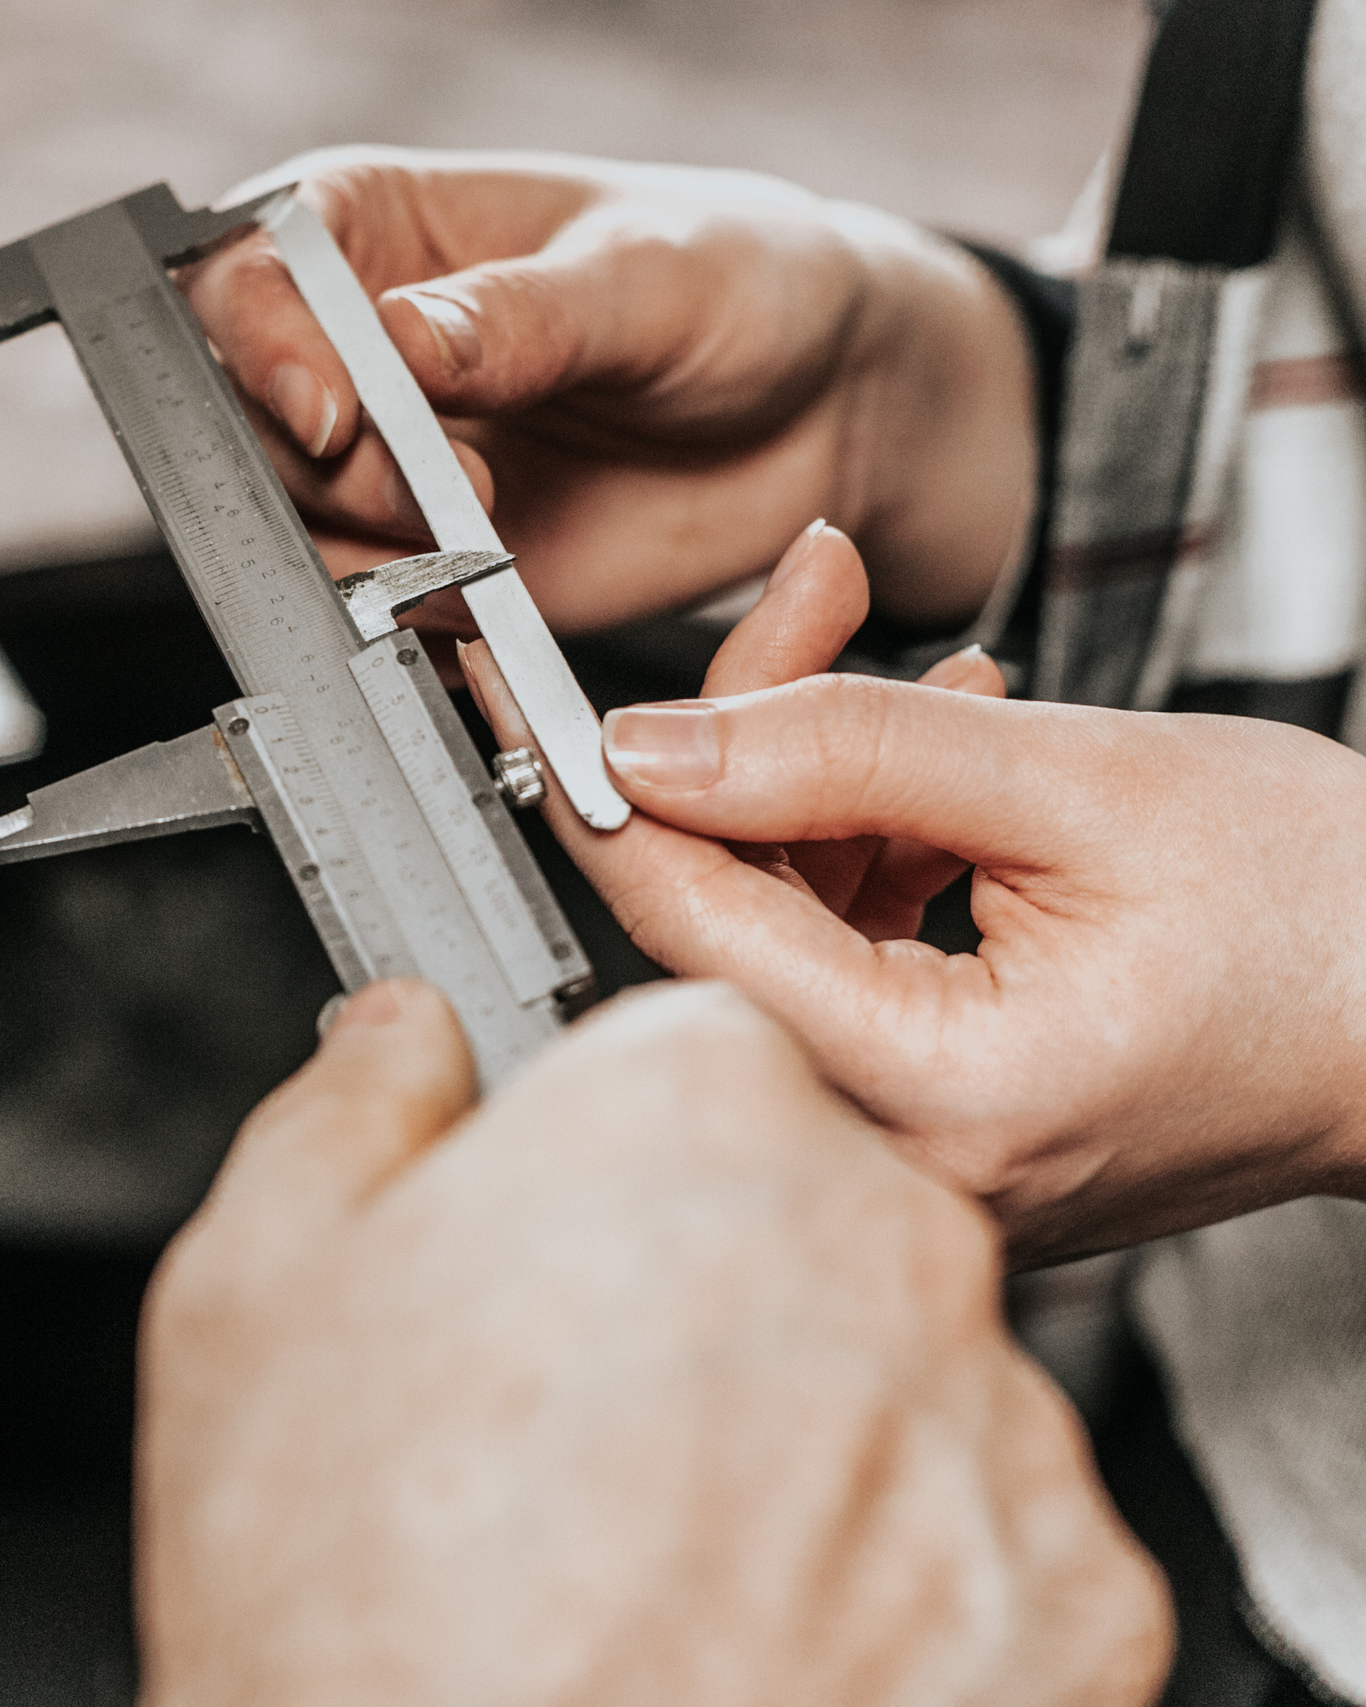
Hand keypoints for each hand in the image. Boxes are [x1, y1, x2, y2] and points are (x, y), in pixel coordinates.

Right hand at [138, 978, 1166, 1706]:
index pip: (686, 1054)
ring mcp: (996, 1434)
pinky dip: (890, 1583)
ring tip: (641, 1548)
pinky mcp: (1077, 1608)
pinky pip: (981, 1540)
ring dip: (799, 1437)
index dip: (593, 1155)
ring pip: (895, 1376)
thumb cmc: (357, 1609)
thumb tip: (406, 1042)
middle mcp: (886, 1245)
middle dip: (700, 1287)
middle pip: (804, 1208)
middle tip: (559, 1418)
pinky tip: (743, 1627)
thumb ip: (353, 1102)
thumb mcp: (249, 1286)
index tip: (540, 1234)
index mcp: (695, 1112)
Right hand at [182, 147, 1032, 632]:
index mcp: (376, 230)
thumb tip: (402, 342)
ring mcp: (385, 464)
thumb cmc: (742, 282)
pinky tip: (495, 590)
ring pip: (291, 525)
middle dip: (329, 468)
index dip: (263, 343)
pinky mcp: (426, 563)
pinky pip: (368, 609)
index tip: (336, 407)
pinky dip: (415, 618)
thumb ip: (519, 316)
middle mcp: (358, 349)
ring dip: (370, 550)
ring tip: (491, 534)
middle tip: (442, 488)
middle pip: (248, 416)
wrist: (828, 411)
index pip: (247, 273)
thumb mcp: (647, 276)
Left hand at [472, 527, 1365, 1264]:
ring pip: (785, 930)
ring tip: (926, 677)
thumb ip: (848, 749)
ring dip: (826, 786)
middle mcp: (908, 1153)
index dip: (594, 785)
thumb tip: (654, 742)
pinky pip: (849, 962)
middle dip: (752, 750)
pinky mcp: (943, 1111)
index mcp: (937, 1097)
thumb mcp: (1082, 782)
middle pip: (726, 921)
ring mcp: (923, 1144)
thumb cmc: (1340, 919)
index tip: (517, 690)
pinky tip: (937, 762)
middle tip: (806, 611)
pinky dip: (873, 850)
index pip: (690, 923)